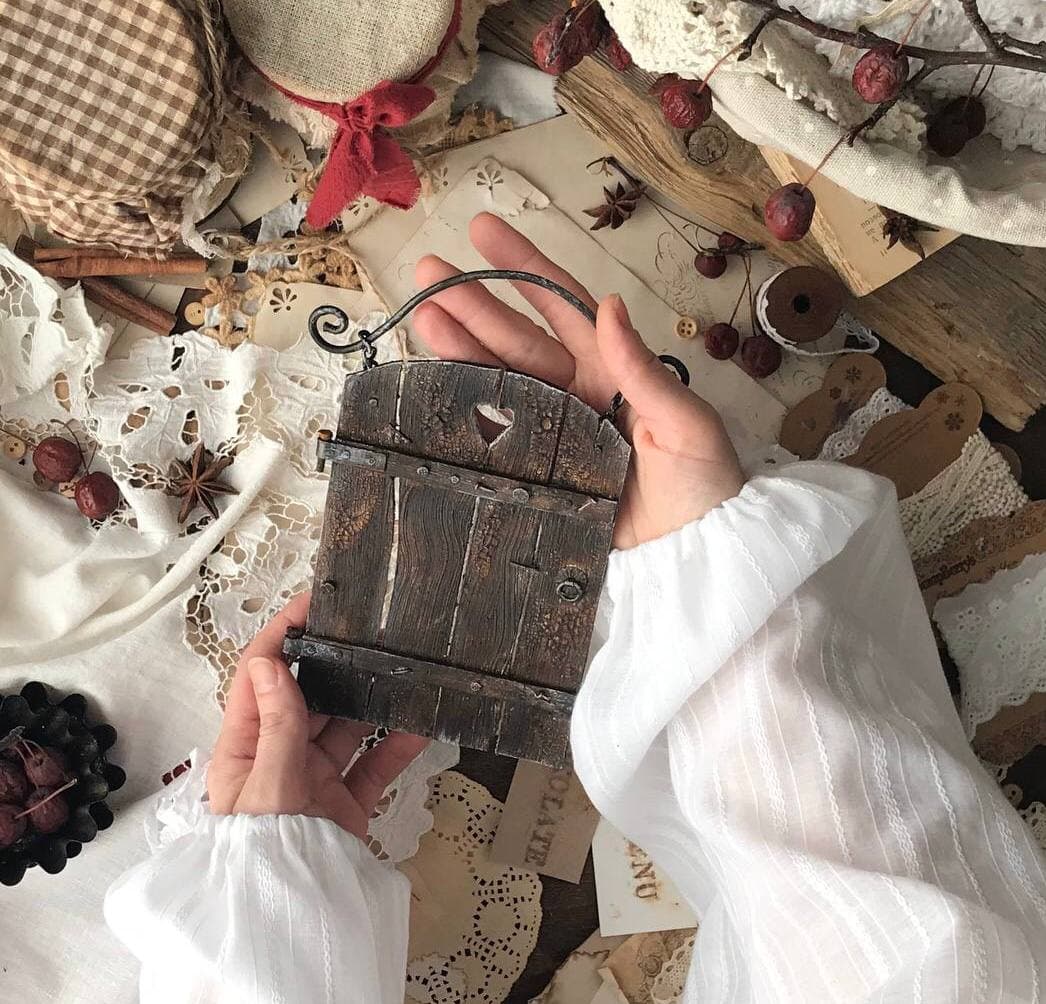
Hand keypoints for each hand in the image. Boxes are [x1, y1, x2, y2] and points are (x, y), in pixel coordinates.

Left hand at [207, 593, 427, 839]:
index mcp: (244, 745)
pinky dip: (397, 744)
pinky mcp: (345, 802)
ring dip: (371, 701)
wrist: (284, 920)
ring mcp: (314, 777)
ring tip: (399, 671)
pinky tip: (420, 724)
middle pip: (308, 694)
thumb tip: (269, 663)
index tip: (313, 604)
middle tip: (368, 631)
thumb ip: (275, 727)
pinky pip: (374, 764)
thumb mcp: (265, 788)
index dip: (283, 635)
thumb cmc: (258, 858)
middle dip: (336, 663)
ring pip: (346, 724)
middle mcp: (279, 755)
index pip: (260, 675)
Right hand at [414, 213, 744, 548]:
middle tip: (427, 271)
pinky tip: (433, 387)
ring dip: (459, 348)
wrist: (695, 556)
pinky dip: (464, 412)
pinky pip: (493, 436)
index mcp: (612, 371)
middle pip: (517, 339)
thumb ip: (644, 369)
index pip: (561, 307)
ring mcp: (551, 434)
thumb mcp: (686, 421)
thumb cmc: (705, 485)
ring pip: (498, 381)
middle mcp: (575, 394)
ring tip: (422, 317)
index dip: (523, 267)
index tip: (483, 232)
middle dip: (473, 302)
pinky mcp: (536, 474)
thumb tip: (610, 304)